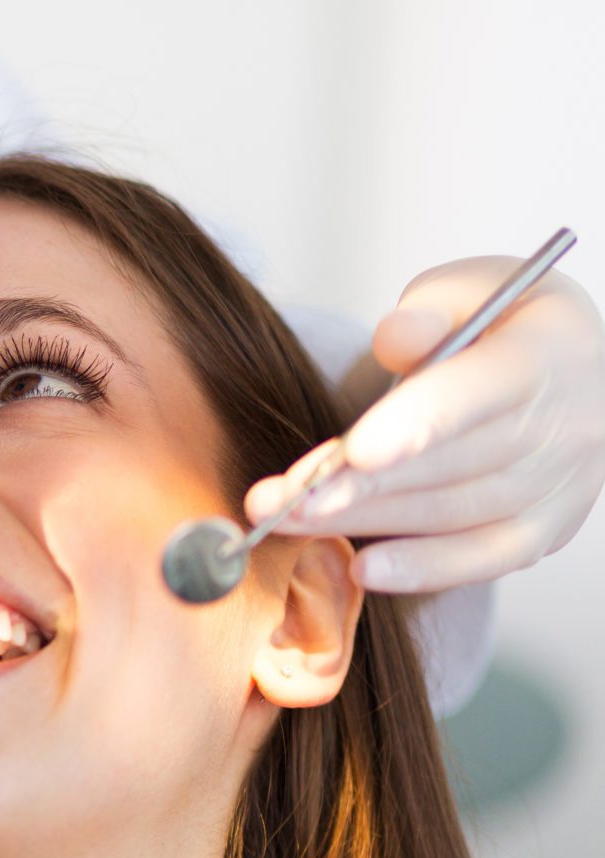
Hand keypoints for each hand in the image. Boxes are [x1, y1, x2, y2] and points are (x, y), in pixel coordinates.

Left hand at [248, 257, 604, 592]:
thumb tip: (396, 338)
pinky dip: (425, 568)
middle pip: (454, 464)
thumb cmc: (503, 320)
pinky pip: (485, 557)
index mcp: (544, 356)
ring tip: (292, 521)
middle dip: (362, 486)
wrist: (572, 365)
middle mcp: (564, 426)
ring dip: (369, 523)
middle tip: (286, 499)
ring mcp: (561, 483)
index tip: (355, 452)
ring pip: (457, 513)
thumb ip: (426, 313)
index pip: (477, 395)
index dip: (416, 425)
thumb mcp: (469, 288)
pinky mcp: (547, 526)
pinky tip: (364, 569)